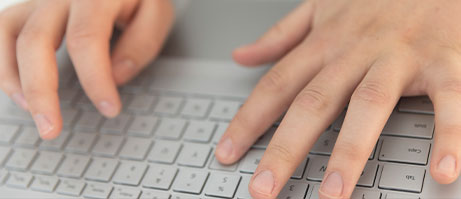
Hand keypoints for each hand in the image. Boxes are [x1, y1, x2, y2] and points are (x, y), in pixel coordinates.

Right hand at [0, 0, 173, 138]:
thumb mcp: (156, 14)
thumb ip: (141, 43)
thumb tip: (116, 77)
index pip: (86, 40)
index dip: (95, 80)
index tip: (109, 109)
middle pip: (35, 41)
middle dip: (41, 92)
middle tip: (51, 130)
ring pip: (9, 34)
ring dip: (14, 79)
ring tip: (34, 114)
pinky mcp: (29, 8)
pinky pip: (3, 31)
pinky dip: (4, 64)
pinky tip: (21, 91)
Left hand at [215, 0, 460, 197]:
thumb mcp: (320, 6)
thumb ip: (281, 34)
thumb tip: (242, 55)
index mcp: (325, 42)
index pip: (276, 86)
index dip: (247, 121)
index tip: (227, 153)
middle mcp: (355, 51)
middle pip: (313, 104)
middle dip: (285, 149)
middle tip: (263, 190)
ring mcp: (399, 57)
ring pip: (368, 106)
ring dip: (349, 153)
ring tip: (333, 195)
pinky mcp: (445, 62)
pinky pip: (447, 102)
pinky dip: (448, 136)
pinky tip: (442, 171)